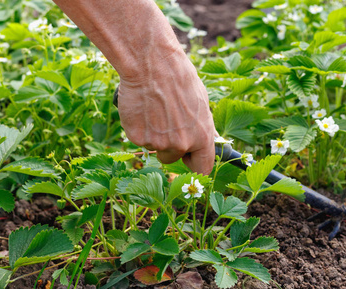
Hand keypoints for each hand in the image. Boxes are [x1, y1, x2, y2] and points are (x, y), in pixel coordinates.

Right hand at [117, 49, 215, 174]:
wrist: (152, 64)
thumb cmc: (179, 78)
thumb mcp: (201, 102)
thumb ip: (201, 126)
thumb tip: (207, 140)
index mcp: (202, 136)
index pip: (203, 167)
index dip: (194, 163)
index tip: (188, 159)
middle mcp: (181, 144)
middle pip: (172, 159)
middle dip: (169, 147)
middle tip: (164, 122)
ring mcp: (158, 143)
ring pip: (154, 148)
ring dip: (153, 135)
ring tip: (153, 110)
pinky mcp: (138, 137)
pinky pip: (139, 138)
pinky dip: (139, 127)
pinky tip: (142, 108)